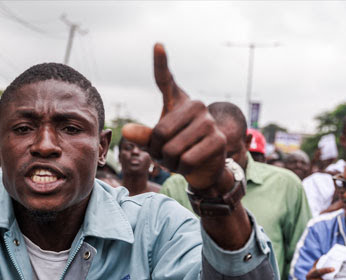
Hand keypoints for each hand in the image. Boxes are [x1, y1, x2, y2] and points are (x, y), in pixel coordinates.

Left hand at [122, 44, 226, 190]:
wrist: (204, 167)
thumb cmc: (176, 149)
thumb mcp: (156, 143)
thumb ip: (143, 136)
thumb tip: (126, 131)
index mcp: (178, 100)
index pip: (165, 79)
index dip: (160, 63)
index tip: (157, 45)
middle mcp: (197, 105)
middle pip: (160, 133)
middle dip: (156, 151)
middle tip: (165, 154)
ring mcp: (210, 122)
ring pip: (172, 149)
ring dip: (169, 162)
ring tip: (177, 159)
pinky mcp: (219, 140)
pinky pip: (186, 160)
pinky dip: (181, 169)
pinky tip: (188, 165)